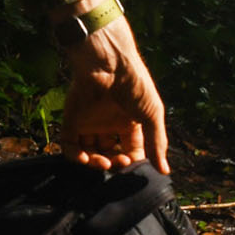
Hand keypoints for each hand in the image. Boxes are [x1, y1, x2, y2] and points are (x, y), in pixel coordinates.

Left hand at [59, 12, 170, 175]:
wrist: (109, 63)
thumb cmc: (135, 84)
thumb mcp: (152, 114)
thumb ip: (157, 142)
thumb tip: (165, 171)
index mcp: (129, 122)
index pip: (130, 151)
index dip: (131, 162)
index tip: (133, 166)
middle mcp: (108, 124)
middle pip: (109, 154)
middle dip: (113, 163)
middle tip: (117, 163)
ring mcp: (89, 122)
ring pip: (88, 153)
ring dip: (94, 164)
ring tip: (103, 163)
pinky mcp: (72, 119)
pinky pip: (69, 145)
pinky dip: (75, 156)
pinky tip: (84, 158)